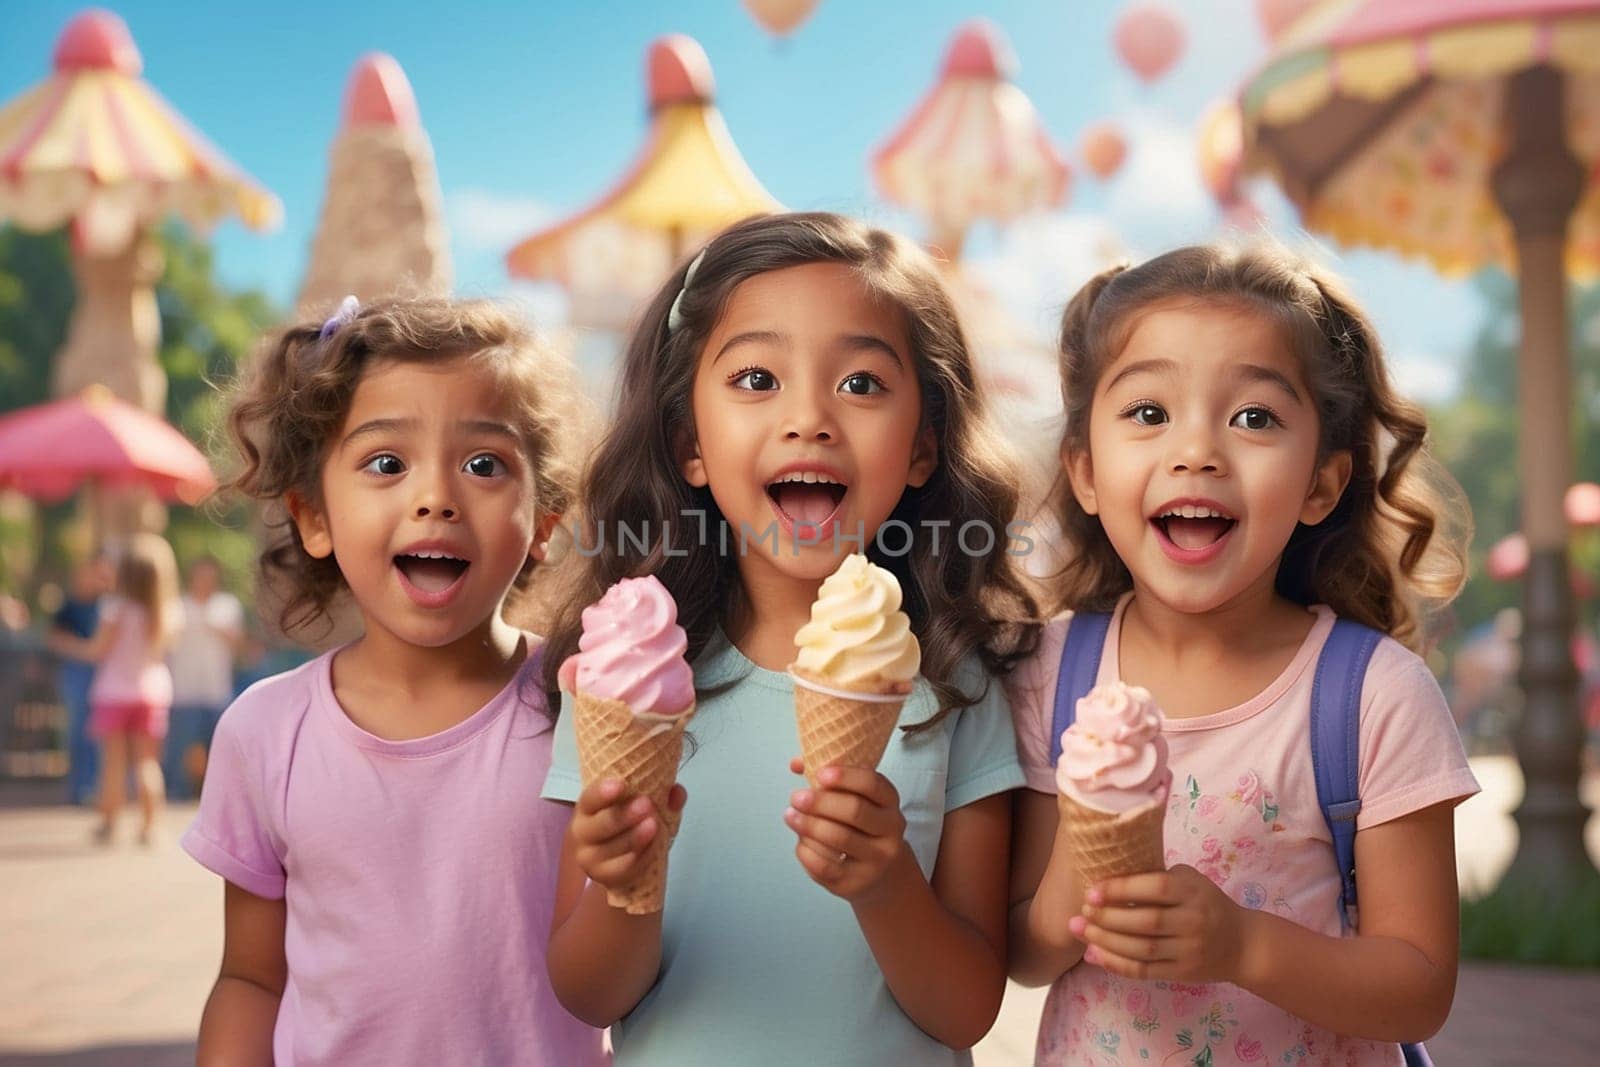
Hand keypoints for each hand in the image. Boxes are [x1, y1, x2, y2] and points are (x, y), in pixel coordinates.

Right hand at [569, 778, 687, 892]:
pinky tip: (655, 845)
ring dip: (635, 836)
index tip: (620, 784)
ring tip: (654, 824)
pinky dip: (643, 855)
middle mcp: (582, 832)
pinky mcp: (605, 877)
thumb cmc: (627, 825)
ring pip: (614, 848)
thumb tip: (677, 791)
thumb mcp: (642, 806)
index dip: (602, 792)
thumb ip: (661, 796)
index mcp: (587, 808)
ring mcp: (591, 858)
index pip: (589, 799)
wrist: (618, 859)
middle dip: (624, 815)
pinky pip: (626, 866)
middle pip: (601, 825)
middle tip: (646, 804)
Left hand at [784, 758, 909, 902]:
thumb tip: (797, 763)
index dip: (846, 776)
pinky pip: (825, 866)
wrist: (882, 874)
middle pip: (855, 811)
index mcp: (890, 803)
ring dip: (808, 825)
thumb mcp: (857, 800)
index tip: (820, 774)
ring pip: (839, 838)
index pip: (873, 784)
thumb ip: (829, 779)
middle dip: (821, 802)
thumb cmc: (862, 827)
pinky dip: (806, 850)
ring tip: (790, 815)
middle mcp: (890, 831)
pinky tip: (800, 840)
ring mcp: (876, 860)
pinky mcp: (856, 883)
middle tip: (796, 797)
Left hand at [1068, 865, 1246, 982]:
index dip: (1122, 888)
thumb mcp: (1191, 881)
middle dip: (1107, 917)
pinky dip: (1116, 964)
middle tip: (1081, 911)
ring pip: (1141, 950)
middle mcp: (1192, 922)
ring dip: (1106, 941)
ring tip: (1080, 930)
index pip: (1156, 888)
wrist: (1242, 945)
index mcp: (1193, 893)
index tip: (1093, 889)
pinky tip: (1094, 955)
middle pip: (1145, 922)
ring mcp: (1188, 951)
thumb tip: (1112, 876)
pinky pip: (1144, 971)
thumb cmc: (1207, 904)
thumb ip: (1159, 877)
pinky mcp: (1182, 973)